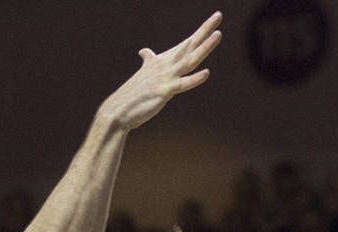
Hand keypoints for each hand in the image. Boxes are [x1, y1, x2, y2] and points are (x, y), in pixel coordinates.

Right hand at [97, 12, 222, 129]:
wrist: (119, 108)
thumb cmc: (133, 93)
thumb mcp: (143, 74)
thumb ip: (148, 61)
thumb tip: (145, 52)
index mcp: (162, 60)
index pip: (186, 44)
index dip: (201, 32)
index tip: (214, 19)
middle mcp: (165, 65)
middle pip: (190, 46)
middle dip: (204, 31)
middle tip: (218, 16)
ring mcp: (165, 77)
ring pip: (189, 60)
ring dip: (204, 48)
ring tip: (217, 35)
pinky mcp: (164, 91)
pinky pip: (182, 84)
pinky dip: (194, 79)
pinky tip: (206, 73)